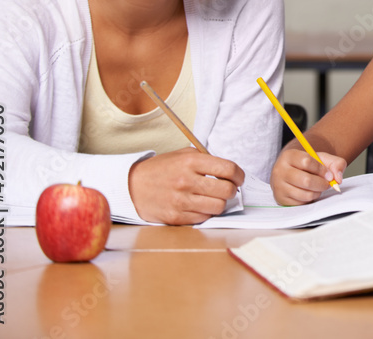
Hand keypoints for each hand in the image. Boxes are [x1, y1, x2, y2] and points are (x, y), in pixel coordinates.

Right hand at [128, 148, 244, 224]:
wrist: (132, 186)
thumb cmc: (162, 169)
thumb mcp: (183, 155)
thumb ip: (207, 160)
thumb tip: (231, 172)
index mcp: (190, 162)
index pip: (228, 169)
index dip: (239, 175)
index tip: (239, 178)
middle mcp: (186, 181)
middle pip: (227, 190)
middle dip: (232, 190)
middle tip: (228, 188)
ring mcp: (181, 201)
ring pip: (218, 207)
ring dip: (221, 203)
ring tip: (214, 197)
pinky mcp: (176, 217)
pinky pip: (204, 217)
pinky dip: (206, 212)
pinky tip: (200, 205)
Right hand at [270, 148, 345, 205]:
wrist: (293, 171)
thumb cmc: (309, 165)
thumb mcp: (322, 159)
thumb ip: (336, 164)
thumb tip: (338, 179)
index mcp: (289, 156)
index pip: (307, 162)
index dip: (322, 170)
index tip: (328, 174)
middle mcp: (280, 171)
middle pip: (306, 180)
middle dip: (322, 184)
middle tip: (326, 183)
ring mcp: (279, 186)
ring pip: (305, 194)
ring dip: (317, 192)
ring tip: (317, 187)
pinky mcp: (281, 199)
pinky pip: (302, 203)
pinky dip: (310, 199)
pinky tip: (309, 192)